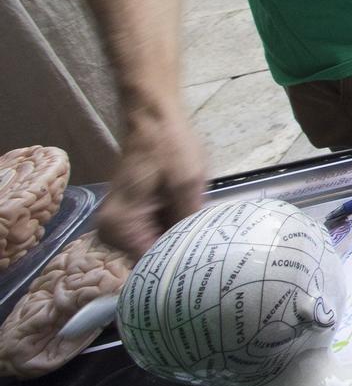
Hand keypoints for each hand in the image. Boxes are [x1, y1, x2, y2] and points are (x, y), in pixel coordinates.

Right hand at [98, 102, 207, 256]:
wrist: (152, 119)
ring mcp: (116, 225)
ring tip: (202, 235)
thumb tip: (195, 253)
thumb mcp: (188, 181)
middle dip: (178, 254)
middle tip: (208, 249)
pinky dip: (170, 231)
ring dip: (176, 242)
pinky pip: (150, 236)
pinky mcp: (127, 218)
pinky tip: (191, 226)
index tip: (202, 266)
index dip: (177, 266)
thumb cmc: (170, 145)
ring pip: (152, 248)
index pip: (149, 264)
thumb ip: (188, 219)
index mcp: (120, 224)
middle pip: (149, 258)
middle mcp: (110, 231)